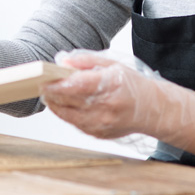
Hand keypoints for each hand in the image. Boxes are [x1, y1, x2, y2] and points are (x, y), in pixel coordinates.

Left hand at [40, 50, 194, 144]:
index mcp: (110, 85)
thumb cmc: (132, 85)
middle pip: (68, 101)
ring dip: (55, 104)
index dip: (56, 83)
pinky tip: (65, 105)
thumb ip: (86, 61)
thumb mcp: (112, 65)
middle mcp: (106, 107)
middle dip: (51, 93)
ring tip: (50, 94)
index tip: (44, 79)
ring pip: (67, 115)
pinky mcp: (98, 134)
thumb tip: (62, 62)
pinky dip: (67, 114)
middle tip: (43, 84)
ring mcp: (102, 123)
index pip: (76, 85)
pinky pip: (75, 124)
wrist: (151, 110)